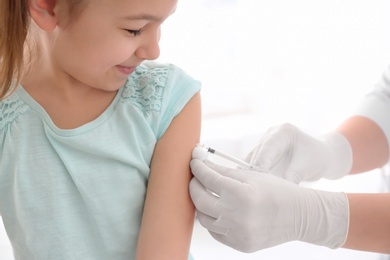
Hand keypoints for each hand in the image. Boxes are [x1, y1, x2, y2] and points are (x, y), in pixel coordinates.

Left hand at [189, 158, 348, 252]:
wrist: (300, 216)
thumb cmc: (277, 191)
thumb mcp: (251, 176)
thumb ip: (224, 171)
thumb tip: (202, 164)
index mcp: (242, 195)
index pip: (209, 179)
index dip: (198, 169)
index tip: (194, 163)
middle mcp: (237, 216)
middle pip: (200, 200)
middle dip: (194, 186)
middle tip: (195, 178)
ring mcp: (238, 234)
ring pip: (204, 219)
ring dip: (200, 204)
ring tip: (204, 193)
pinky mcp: (239, 245)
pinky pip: (215, 232)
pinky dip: (212, 219)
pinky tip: (215, 209)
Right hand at [245, 123, 352, 182]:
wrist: (321, 154)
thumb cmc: (317, 158)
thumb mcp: (307, 167)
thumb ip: (292, 177)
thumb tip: (278, 192)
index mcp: (284, 132)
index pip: (268, 147)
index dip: (261, 163)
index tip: (258, 178)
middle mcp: (271, 134)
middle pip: (256, 153)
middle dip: (253, 170)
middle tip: (253, 187)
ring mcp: (264, 141)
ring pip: (250, 158)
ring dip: (250, 173)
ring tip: (252, 188)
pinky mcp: (261, 151)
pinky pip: (252, 163)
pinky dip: (252, 174)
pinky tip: (253, 186)